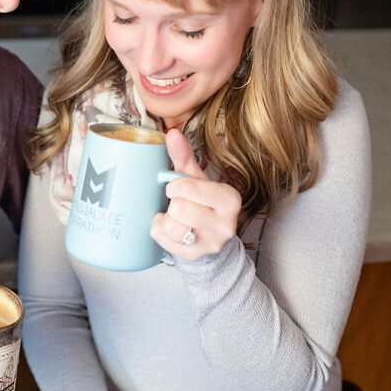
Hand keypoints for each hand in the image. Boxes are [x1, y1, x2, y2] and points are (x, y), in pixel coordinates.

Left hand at [151, 129, 241, 261]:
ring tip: (175, 217)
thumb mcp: (197, 178)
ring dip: (167, 219)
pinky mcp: (194, 256)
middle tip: (179, 203)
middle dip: (172, 203)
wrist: (212, 236)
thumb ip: (184, 156)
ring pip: (171, 228)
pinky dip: (160, 231)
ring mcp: (211, 243)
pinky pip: (162, 241)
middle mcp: (225, 224)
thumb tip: (172, 134)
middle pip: (178, 209)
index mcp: (230, 199)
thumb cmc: (203, 202)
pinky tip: (171, 227)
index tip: (178, 188)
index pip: (186, 188)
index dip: (175, 186)